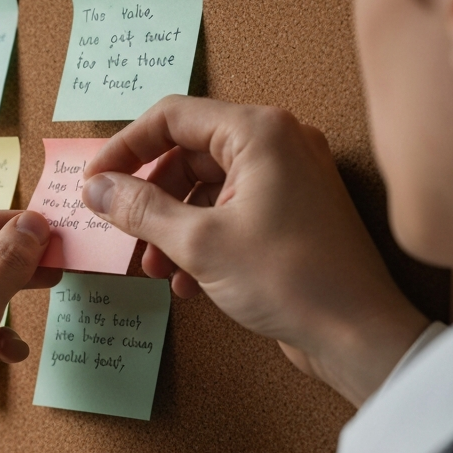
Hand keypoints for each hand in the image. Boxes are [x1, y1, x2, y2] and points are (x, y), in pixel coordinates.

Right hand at [82, 96, 428, 405]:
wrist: (357, 335)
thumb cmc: (289, 279)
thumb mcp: (198, 242)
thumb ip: (139, 209)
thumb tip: (95, 187)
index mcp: (258, 132)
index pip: (171, 117)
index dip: (125, 148)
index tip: (94, 182)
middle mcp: (276, 144)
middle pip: (186, 154)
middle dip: (150, 198)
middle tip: (122, 231)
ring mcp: (287, 179)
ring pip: (204, 188)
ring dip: (171, 227)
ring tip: (155, 270)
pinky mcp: (290, 213)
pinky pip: (229, 212)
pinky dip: (200, 241)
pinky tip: (187, 282)